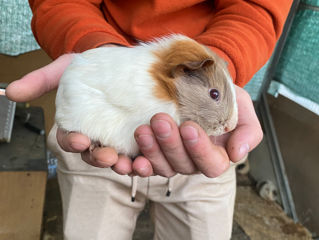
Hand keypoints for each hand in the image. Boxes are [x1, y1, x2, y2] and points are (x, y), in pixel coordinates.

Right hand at [5, 49, 133, 173]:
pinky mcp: (139, 137)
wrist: (120, 62)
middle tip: (108, 156)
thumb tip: (11, 92)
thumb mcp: (64, 69)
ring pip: (118, 160)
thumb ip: (40, 81)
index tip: (80, 140)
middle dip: (100, 158)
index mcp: (77, 127)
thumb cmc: (91, 69)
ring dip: (124, 165)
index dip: (73, 143)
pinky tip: (149, 159)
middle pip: (95, 156)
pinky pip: (141, 154)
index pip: (70, 140)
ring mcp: (119, 139)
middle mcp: (97, 137)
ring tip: (132, 164)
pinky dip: (144, 159)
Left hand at [132, 85, 262, 176]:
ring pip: (161, 166)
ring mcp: (170, 159)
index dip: (200, 149)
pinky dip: (134, 165)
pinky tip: (126, 159)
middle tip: (160, 120)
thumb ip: (247, 130)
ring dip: (151, 151)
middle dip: (170, 144)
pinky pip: (143, 165)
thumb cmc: (220, 96)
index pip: (212, 163)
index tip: (189, 126)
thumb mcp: (241, 107)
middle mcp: (192, 161)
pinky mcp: (152, 153)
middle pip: (182, 165)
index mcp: (215, 154)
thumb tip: (237, 154)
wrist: (198, 86)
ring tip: (142, 130)